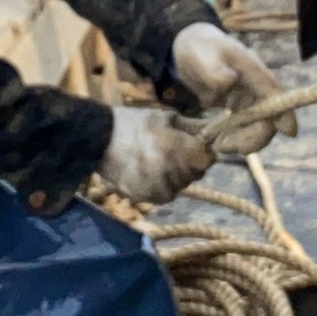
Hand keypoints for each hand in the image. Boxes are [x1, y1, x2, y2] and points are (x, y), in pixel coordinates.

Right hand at [99, 106, 216, 206]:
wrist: (97, 140)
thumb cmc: (135, 123)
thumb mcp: (166, 118)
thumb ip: (194, 125)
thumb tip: (219, 125)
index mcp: (176, 148)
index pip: (208, 159)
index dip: (204, 151)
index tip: (195, 144)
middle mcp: (168, 172)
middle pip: (196, 173)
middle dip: (190, 162)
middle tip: (172, 149)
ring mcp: (156, 187)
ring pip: (182, 185)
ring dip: (177, 175)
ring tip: (157, 159)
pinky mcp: (144, 198)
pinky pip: (165, 194)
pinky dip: (163, 185)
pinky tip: (149, 171)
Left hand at [171, 23, 297, 155]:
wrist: (190, 47)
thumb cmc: (198, 48)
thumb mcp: (202, 57)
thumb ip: (213, 70)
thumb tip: (228, 82)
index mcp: (253, 70)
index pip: (275, 94)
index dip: (285, 113)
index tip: (289, 133)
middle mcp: (256, 85)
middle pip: (269, 116)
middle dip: (254, 137)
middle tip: (226, 147)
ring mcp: (249, 95)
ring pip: (257, 124)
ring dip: (242, 139)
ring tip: (217, 146)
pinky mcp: (240, 104)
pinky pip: (245, 125)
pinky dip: (235, 136)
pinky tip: (217, 142)